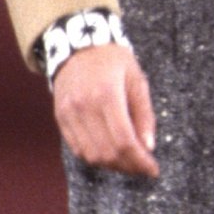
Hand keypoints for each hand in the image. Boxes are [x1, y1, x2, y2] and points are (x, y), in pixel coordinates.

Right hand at [52, 44, 159, 177]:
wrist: (78, 43)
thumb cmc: (113, 60)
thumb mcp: (137, 80)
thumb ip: (144, 114)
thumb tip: (148, 146)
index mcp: (106, 95)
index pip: (124, 141)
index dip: (140, 161)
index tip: (153, 170)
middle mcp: (84, 107)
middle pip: (107, 153)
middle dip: (128, 167)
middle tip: (142, 168)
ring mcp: (69, 113)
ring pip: (90, 155)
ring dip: (112, 165)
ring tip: (127, 162)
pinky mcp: (60, 117)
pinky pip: (77, 148)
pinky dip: (94, 157)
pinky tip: (109, 153)